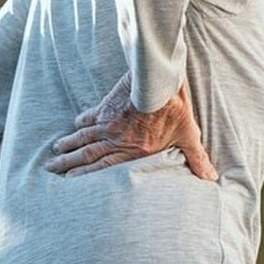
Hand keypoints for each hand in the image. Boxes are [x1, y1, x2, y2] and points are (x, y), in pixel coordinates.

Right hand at [44, 73, 217, 180]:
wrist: (159, 81)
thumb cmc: (175, 108)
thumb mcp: (189, 134)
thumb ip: (197, 158)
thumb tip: (211, 177)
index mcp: (135, 151)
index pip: (105, 169)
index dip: (87, 177)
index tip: (71, 182)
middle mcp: (117, 140)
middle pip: (88, 155)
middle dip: (69, 165)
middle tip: (51, 170)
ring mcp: (109, 123)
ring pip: (84, 138)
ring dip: (69, 146)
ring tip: (54, 154)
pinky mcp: (107, 106)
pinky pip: (90, 116)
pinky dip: (81, 122)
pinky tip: (74, 125)